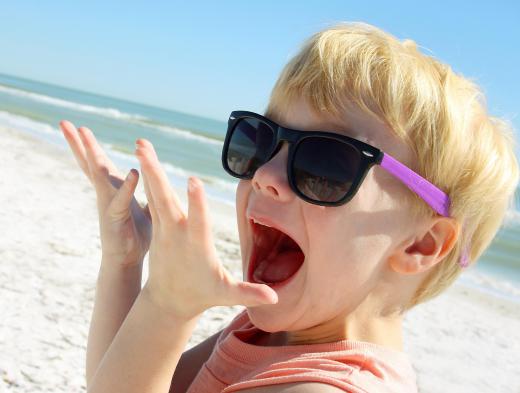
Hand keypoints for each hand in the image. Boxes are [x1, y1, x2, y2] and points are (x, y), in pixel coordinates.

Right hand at [60, 121, 151, 268]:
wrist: (129, 262)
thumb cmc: (135, 235)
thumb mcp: (145, 208)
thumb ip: (148, 193)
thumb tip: (152, 181)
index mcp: (113, 189)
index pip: (99, 163)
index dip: (90, 147)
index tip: (80, 127)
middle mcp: (107, 194)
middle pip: (91, 163)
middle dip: (79, 144)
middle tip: (65, 123)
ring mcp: (109, 204)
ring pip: (99, 175)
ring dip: (92, 154)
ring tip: (84, 134)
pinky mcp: (117, 218)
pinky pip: (122, 200)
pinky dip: (128, 187)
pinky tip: (132, 173)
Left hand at [134, 138, 277, 318]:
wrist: (166, 302)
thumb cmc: (201, 295)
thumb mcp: (225, 295)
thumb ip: (249, 293)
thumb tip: (275, 299)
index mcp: (195, 246)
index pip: (198, 221)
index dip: (197, 202)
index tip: (193, 181)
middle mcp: (176, 233)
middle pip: (165, 199)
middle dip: (155, 174)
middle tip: (142, 149)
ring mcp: (163, 228)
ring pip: (155, 193)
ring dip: (149, 168)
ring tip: (141, 143)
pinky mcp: (157, 225)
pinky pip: (152, 197)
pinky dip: (148, 177)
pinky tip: (145, 158)